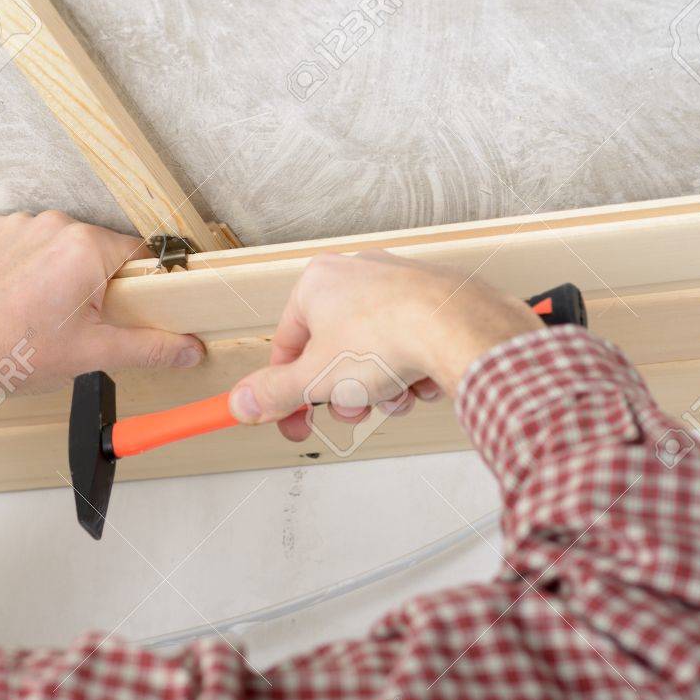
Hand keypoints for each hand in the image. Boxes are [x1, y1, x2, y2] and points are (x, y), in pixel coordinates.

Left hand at [0, 211, 204, 504]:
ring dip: (58, 273)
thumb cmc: (16, 355)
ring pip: (58, 246)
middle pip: (95, 249)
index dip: (137, 281)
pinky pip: (23, 245)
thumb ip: (151, 347)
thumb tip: (190, 349)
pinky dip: (26, 268)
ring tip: (42, 315)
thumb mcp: (94, 354)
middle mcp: (51, 225)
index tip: (129, 304)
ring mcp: (15, 226)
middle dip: (94, 282)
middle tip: (79, 322)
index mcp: (85, 247)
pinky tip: (18, 302)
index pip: (136, 252)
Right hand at [227, 251, 542, 440]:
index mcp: (317, 284)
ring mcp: (397, 286)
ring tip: (395, 396)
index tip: (291, 423)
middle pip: (332, 353)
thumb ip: (273, 392)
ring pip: (373, 355)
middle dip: (342, 393)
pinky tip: (421, 380)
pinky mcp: (432, 301)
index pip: (287, 346)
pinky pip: (408, 346)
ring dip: (379, 389)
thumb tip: (241, 402)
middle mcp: (356, 276)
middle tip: (352, 413)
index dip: (285, 393)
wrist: (459, 327)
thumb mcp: (314, 378)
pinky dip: (411, 372)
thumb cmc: (386, 337)